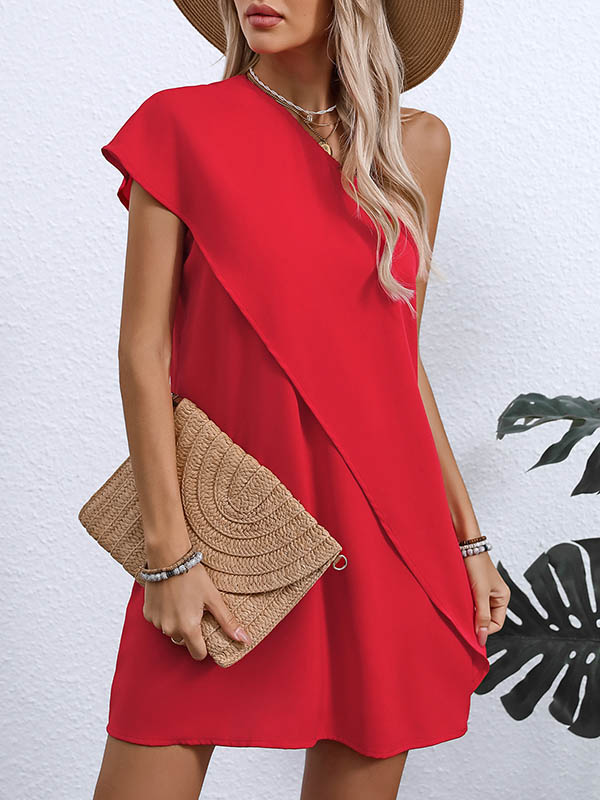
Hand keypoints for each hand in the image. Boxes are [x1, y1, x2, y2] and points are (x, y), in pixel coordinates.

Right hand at [142, 540, 251, 659]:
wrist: (168, 558)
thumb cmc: (192, 576)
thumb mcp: (213, 598)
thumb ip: (227, 622)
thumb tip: (244, 639)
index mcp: (188, 628)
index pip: (198, 654)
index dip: (205, 646)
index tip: (207, 631)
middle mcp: (170, 629)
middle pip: (184, 642)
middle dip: (191, 632)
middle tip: (196, 610)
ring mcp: (157, 622)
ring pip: (171, 631)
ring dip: (177, 623)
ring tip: (184, 602)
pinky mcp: (148, 614)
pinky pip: (159, 621)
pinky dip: (165, 615)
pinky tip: (171, 599)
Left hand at [463, 550, 509, 647]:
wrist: (464, 543)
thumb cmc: (475, 563)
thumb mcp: (480, 593)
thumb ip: (482, 616)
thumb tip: (481, 638)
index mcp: (503, 597)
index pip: (496, 624)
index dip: (484, 630)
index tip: (470, 633)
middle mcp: (495, 595)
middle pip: (486, 618)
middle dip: (475, 621)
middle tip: (462, 620)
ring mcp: (483, 591)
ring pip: (476, 611)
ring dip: (468, 612)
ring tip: (459, 607)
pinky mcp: (472, 586)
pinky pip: (470, 602)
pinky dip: (463, 604)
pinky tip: (456, 601)